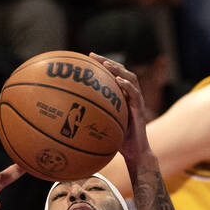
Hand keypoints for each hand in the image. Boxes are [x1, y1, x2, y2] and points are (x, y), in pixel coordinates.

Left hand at [94, 53, 149, 170]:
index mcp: (122, 97)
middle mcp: (130, 96)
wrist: (135, 153)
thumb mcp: (101, 127)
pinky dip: (128, 86)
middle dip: (107, 61)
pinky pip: (135, 94)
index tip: (87, 58)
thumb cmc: (117, 142)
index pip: (112, 75)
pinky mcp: (141, 110)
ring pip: (130, 79)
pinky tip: (119, 80)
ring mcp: (137, 102)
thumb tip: (68, 117)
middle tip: (92, 55)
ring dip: (118, 69)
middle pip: (121, 72)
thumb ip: (90, 118)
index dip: (101, 65)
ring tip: (106, 64)